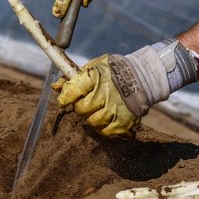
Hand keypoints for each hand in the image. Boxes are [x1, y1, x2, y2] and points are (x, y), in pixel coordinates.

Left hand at [51, 39, 198, 136]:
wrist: (143, 77)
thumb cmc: (115, 71)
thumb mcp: (95, 67)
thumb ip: (75, 77)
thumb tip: (55, 86)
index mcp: (96, 77)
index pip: (72, 91)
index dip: (64, 97)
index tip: (64, 100)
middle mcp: (105, 94)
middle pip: (81, 109)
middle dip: (80, 106)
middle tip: (87, 102)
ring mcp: (115, 109)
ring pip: (92, 122)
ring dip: (91, 117)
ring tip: (98, 109)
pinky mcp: (124, 122)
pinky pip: (105, 132)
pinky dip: (103, 127)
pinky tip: (107, 117)